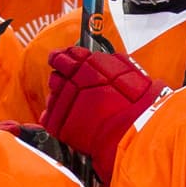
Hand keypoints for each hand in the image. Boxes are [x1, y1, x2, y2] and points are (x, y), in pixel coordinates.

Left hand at [42, 44, 164, 177]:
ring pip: (52, 95)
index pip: (65, 55)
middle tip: (75, 88)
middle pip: (56, 75)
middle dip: (64, 79)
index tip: (65, 61)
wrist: (135, 131)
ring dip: (61, 99)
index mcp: (87, 64)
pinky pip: (47, 117)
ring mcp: (63, 103)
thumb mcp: (127, 70)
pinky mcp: (58, 124)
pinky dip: (56, 118)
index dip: (64, 58)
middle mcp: (71, 80)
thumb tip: (95, 58)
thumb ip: (107, 62)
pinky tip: (70, 120)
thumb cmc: (138, 103)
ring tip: (77, 108)